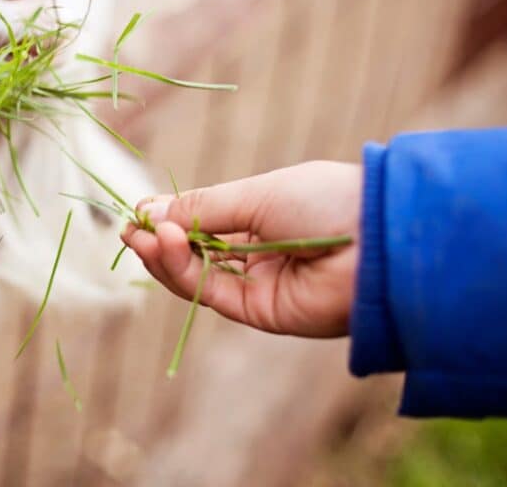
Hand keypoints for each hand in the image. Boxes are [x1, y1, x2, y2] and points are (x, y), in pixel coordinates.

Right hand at [121, 161, 361, 337]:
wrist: (377, 239)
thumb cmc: (326, 201)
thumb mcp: (256, 194)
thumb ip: (202, 208)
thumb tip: (150, 210)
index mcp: (263, 217)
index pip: (204, 222)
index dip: (170, 217)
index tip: (139, 209)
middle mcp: (258, 253)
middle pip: (195, 252)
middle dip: (160, 239)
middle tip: (130, 226)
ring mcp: (259, 284)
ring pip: (197, 275)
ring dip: (164, 256)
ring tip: (142, 236)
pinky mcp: (261, 312)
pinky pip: (210, 292)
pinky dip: (182, 272)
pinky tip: (165, 246)